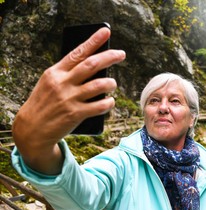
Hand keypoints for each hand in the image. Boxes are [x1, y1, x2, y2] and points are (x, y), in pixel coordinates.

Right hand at [12, 27, 125, 173]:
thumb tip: (95, 67)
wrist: (32, 128)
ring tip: (113, 84)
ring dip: (111, 83)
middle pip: (92, 65)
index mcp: (55, 72)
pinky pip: (100, 106)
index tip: (106, 31)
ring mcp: (69, 98)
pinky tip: (110, 101)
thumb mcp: (50, 83)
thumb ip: (68, 74)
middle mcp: (62, 83)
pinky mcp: (75, 114)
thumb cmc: (45, 103)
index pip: (78, 52)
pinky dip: (109, 103)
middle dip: (110, 57)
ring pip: (99, 85)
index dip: (94, 41)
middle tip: (121, 54)